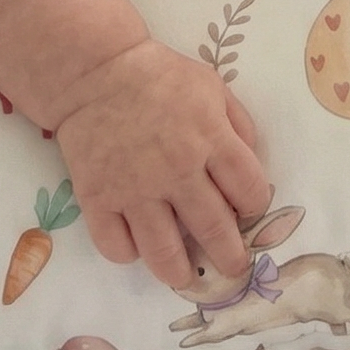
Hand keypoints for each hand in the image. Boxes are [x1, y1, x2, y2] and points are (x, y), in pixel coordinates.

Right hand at [52, 40, 272, 290]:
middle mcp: (177, 170)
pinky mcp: (97, 198)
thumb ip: (238, 125)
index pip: (250, 191)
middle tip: (233, 268)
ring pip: (164, 253)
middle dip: (230, 257)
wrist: (94, 72)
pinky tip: (137, 245)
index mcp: (211, 138)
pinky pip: (116, 246)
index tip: (247, 210)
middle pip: (214, 230)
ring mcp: (135, 189)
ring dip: (180, 273)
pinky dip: (129, 254)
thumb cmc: (159, 78)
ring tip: (186, 278)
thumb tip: (252, 167)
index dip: (255, 206)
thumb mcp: (212, 87)